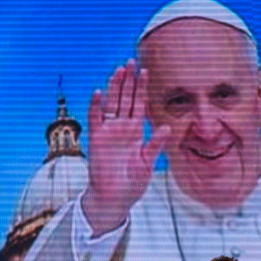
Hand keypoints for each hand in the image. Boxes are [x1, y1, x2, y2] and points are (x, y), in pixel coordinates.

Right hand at [82, 63, 170, 233]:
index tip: (145, 71)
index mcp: (136, 131)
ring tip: (118, 70)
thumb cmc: (132, 183)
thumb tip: (165, 127)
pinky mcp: (96, 138)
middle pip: (125, 98)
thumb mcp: (148, 163)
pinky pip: (95, 118)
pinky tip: (99, 92)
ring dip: (114, 87)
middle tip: (131, 61)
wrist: (114, 198)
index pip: (139, 104)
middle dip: (128, 81)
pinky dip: (96, 105)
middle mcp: (122, 127)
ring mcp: (108, 131)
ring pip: (111, 103)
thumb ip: (155, 145)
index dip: (141, 88)